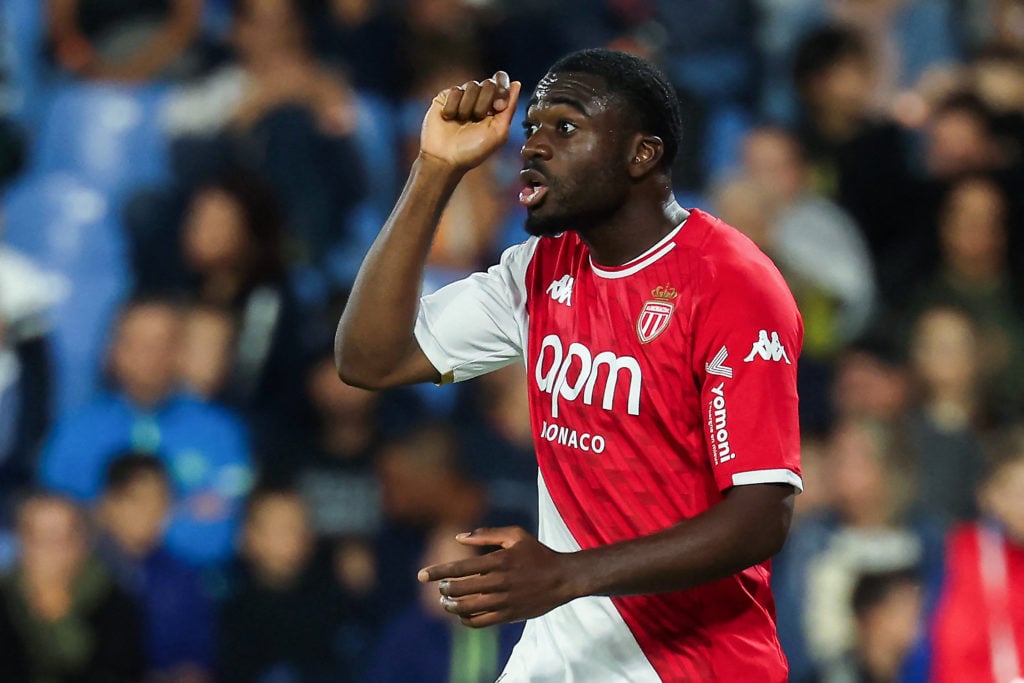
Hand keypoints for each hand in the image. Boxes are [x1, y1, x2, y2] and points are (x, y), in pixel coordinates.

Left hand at [418, 526, 579, 627]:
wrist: (563, 578)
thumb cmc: (537, 553)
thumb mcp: (515, 535)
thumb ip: (486, 534)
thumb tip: (458, 537)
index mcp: (499, 560)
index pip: (460, 567)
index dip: (438, 572)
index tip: (422, 575)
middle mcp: (500, 582)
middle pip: (460, 589)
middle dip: (444, 589)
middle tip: (439, 588)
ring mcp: (504, 601)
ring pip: (467, 608)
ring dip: (451, 606)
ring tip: (445, 602)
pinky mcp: (509, 616)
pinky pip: (480, 622)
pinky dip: (465, 619)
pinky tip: (461, 614)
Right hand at [420, 72, 521, 171]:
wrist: (446, 158)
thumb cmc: (473, 151)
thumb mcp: (499, 132)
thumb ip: (510, 108)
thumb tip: (517, 83)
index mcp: (494, 106)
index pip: (502, 81)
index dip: (502, 90)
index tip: (498, 107)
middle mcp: (479, 99)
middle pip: (489, 83)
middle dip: (485, 102)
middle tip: (477, 118)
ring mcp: (462, 97)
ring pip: (472, 85)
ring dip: (468, 107)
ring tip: (461, 121)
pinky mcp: (445, 97)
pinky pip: (455, 90)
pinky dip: (454, 106)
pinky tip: (449, 118)